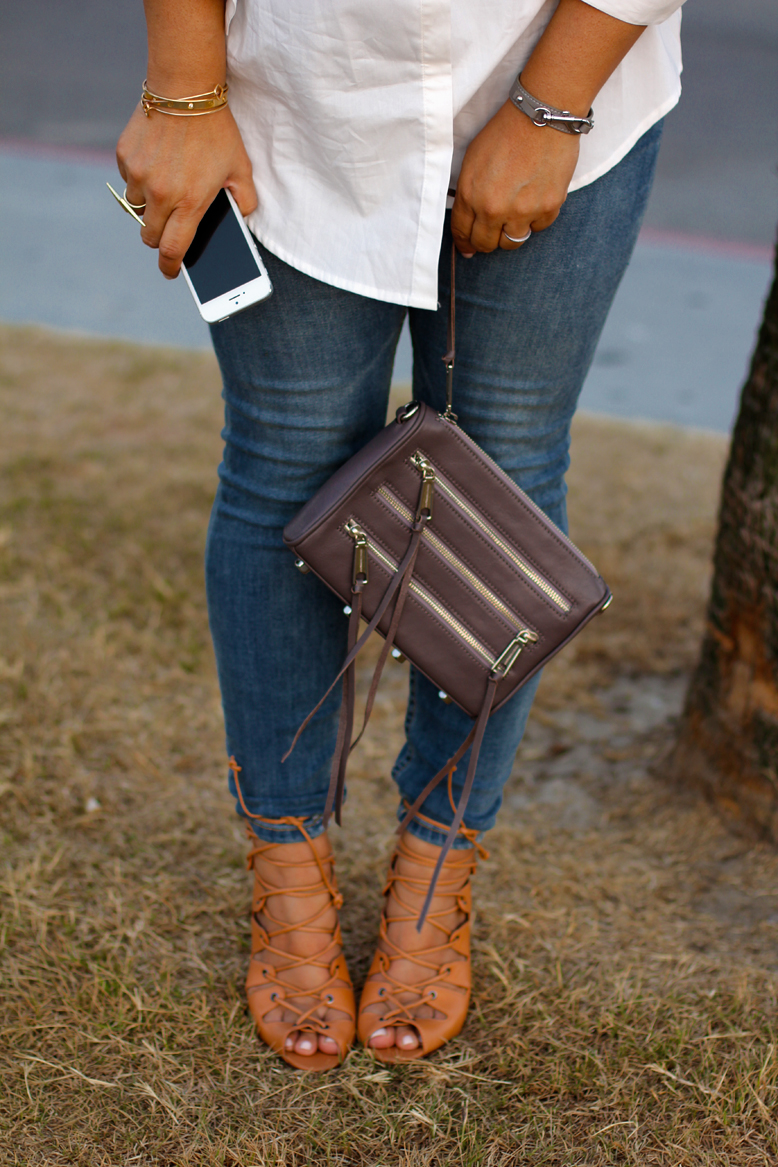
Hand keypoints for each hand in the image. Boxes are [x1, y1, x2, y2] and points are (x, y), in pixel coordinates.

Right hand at [116, 104, 256, 278]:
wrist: (184, 89)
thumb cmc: (216, 131)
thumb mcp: (241, 168)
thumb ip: (245, 200)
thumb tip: (241, 220)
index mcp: (189, 203)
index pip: (173, 249)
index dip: (170, 266)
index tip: (171, 272)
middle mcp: (160, 194)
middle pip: (150, 235)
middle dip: (159, 236)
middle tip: (170, 226)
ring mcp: (139, 176)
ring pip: (137, 208)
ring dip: (149, 206)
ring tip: (166, 185)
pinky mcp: (124, 157)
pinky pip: (128, 180)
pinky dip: (139, 179)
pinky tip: (156, 161)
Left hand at [451, 100, 579, 256]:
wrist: (542, 115)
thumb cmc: (506, 132)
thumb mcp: (473, 161)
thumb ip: (468, 194)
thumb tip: (469, 223)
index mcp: (471, 195)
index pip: (462, 232)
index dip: (464, 242)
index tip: (468, 248)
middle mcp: (494, 209)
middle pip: (486, 244)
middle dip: (486, 241)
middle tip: (492, 233)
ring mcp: (522, 212)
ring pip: (512, 243)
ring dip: (510, 233)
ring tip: (514, 214)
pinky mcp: (547, 208)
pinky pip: (538, 228)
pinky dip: (535, 219)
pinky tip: (534, 200)